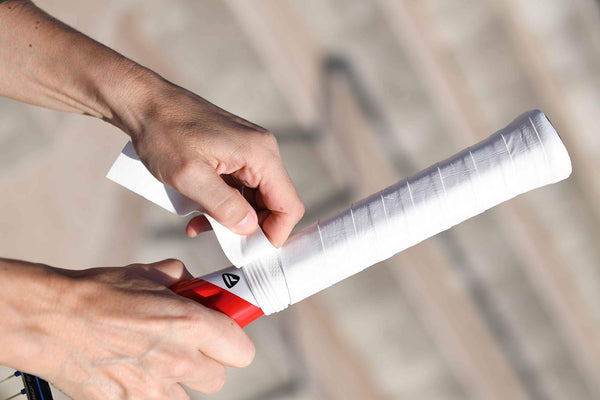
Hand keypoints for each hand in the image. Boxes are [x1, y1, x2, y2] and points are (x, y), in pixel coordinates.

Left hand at [0, 2, 303, 246]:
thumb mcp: (190, 176)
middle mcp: (262, 151)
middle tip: (219, 242)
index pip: (288, 205)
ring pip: (255, 198)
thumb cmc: (164, 133)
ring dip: (231, 218)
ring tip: (198, 226)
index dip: (274, 234)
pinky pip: (239, 187)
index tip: (247, 252)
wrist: (144, 103)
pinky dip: (223, 204)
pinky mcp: (235, 153)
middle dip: (249, 228)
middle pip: (274, 204)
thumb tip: (249, 229)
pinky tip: (197, 212)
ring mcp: (249, 151)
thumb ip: (223, 206)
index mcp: (260, 154)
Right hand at [0, 259, 254, 399]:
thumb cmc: (99, 293)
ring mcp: (153, 390)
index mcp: (191, 325)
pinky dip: (152, 393)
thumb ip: (183, 280)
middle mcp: (179, 361)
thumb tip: (196, 284)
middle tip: (187, 347)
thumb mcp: (150, 274)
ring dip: (180, 382)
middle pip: (218, 377)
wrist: (51, 320)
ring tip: (156, 361)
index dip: (233, 342)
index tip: (224, 336)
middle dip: (207, 362)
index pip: (242, 351)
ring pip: (188, 396)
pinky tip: (135, 373)